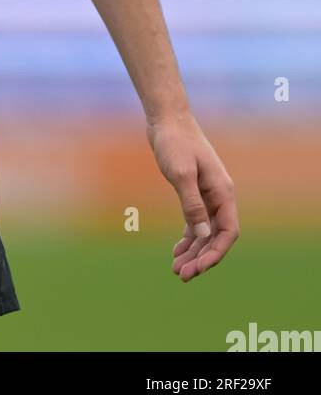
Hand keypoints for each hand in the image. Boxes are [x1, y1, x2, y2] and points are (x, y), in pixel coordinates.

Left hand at [145, 110, 239, 281]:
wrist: (167, 120)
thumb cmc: (175, 143)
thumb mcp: (181, 174)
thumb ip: (192, 205)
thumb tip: (202, 235)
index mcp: (222, 192)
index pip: (228, 232)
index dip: (215, 253)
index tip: (198, 269)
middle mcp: (219, 195)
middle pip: (216, 236)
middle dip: (201, 258)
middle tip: (181, 275)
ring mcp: (207, 193)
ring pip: (205, 231)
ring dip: (193, 251)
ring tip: (177, 269)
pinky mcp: (194, 190)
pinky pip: (196, 221)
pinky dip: (188, 236)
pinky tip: (177, 249)